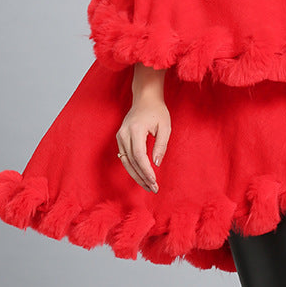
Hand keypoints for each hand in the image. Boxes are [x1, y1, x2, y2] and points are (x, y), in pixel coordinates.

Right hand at [116, 65, 170, 192]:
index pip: (139, 155)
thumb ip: (161, 145)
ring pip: (126, 162)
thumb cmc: (157, 111)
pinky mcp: (120, 138)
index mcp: (136, 129)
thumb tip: (156, 164)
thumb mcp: (165, 126)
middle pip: (131, 162)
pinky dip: (132, 168)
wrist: (145, 98)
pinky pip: (124, 157)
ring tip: (148, 186)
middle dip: (142, 177)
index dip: (146, 170)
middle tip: (153, 189)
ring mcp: (120, 136)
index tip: (154, 181)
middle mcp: (124, 134)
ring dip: (136, 175)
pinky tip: (141, 176)